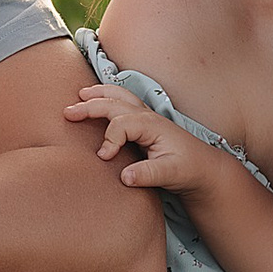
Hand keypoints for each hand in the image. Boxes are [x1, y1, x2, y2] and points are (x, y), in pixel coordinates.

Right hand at [65, 84, 210, 194]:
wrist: (204, 168)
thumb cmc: (188, 170)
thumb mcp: (170, 174)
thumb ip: (148, 174)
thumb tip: (124, 177)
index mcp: (152, 126)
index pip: (121, 124)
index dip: (109, 139)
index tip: (103, 157)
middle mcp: (148, 116)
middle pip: (114, 104)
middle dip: (90, 106)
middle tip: (68, 112)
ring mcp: (147, 117)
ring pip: (119, 97)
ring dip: (99, 94)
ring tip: (80, 94)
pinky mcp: (145, 123)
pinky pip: (123, 103)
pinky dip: (109, 97)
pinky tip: (99, 99)